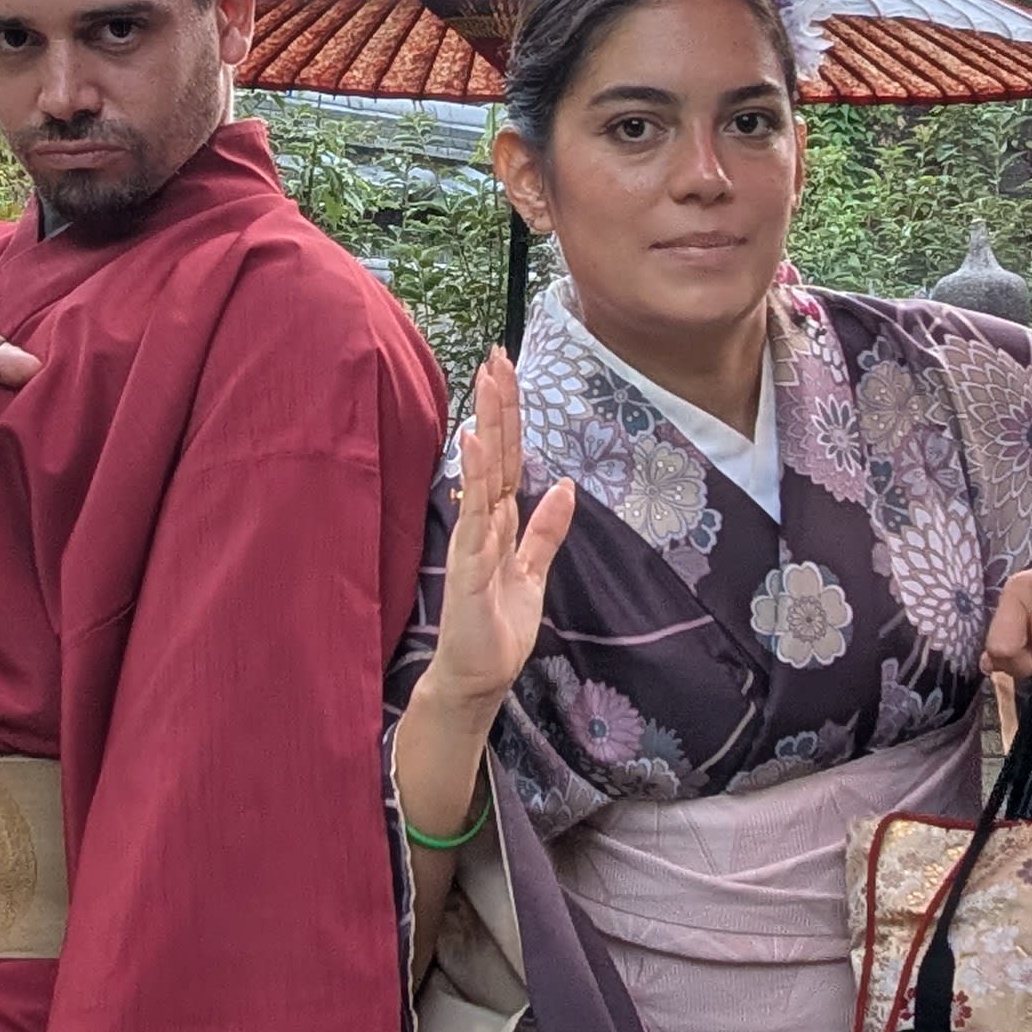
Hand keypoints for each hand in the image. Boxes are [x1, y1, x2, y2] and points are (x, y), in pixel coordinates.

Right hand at [420, 349, 576, 720]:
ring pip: (483, 472)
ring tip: (489, 381)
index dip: (509, 415)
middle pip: (494, 452)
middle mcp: (483, 522)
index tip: (508, 371)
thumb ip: (546, 530)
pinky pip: (474, 514)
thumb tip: (563, 486)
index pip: (507, 457)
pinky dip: (473, 478)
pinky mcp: (468, 565)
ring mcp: (473, 540)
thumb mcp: (534, 572)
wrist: (476, 677)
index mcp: (500, 522)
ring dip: (487, 426)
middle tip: (499, 354)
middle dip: (498, 404)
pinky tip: (471, 443)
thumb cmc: (496, 628)